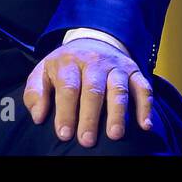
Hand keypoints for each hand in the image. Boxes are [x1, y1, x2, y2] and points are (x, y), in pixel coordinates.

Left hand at [24, 38, 153, 146]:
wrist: (93, 40)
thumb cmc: (65, 66)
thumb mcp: (43, 72)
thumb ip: (35, 93)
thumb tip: (38, 116)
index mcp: (69, 62)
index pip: (68, 87)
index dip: (66, 112)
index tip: (64, 134)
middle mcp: (95, 62)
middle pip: (93, 89)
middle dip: (90, 116)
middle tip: (87, 140)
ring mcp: (116, 66)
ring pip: (118, 89)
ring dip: (118, 112)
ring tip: (115, 135)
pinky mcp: (134, 70)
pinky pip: (143, 87)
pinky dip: (145, 105)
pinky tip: (144, 124)